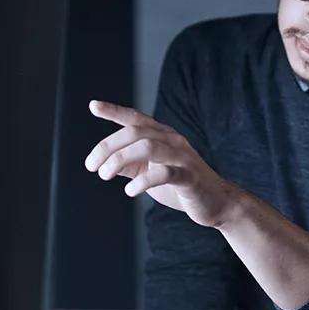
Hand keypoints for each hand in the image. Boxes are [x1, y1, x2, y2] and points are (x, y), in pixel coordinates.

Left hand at [85, 100, 240, 227]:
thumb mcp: (150, 172)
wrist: (217, 203)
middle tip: (91, 166)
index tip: (93, 106)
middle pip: (135, 132)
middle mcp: (172, 140)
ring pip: (147, 147)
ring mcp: (183, 157)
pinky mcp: (190, 177)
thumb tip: (102, 163)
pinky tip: (130, 191)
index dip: (115, 111)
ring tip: (105, 175)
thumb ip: (130, 165)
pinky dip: (142, 181)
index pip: (136, 119)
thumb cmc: (181, 186)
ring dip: (120, 160)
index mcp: (163, 136)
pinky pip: (164, 173)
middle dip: (108, 147)